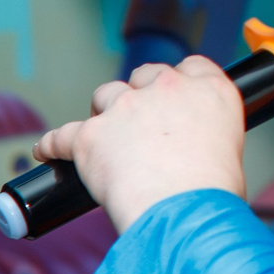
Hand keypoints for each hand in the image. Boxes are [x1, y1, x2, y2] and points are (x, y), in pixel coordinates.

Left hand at [35, 55, 246, 233]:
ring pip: (105, 95)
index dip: (173, 82)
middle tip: (131, 123)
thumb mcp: (227, 146)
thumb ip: (205, 134)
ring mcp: (125, 109)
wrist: (184, 206)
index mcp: (209, 90)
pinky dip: (51, 144)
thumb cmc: (212, 190)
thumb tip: (190, 153)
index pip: (190, 67)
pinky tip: (45, 152)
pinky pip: (61, 135)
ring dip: (100, 113)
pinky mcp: (90, 135)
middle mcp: (167, 89)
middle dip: (135, 95)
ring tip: (98, 138)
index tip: (165, 97)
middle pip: (142, 76)